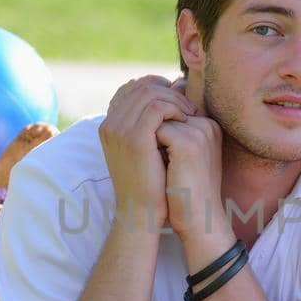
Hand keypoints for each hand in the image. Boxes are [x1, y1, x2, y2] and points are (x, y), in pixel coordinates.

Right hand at [100, 75, 194, 233]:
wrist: (142, 213)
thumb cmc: (150, 184)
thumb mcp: (146, 150)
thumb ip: (150, 125)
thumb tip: (172, 97)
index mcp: (110, 125)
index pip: (134, 88)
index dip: (160, 88)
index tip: (180, 101)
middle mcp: (110, 124)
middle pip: (142, 86)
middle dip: (170, 92)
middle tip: (189, 107)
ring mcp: (119, 129)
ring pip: (150, 93)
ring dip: (175, 100)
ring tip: (190, 114)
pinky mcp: (134, 138)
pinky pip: (157, 107)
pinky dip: (175, 109)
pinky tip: (186, 121)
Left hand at [155, 115, 227, 251]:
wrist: (197, 219)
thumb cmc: (187, 191)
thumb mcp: (184, 156)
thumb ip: (175, 134)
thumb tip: (149, 119)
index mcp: (209, 126)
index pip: (172, 110)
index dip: (158, 130)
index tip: (161, 154)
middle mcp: (207, 125)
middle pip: (164, 112)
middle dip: (153, 132)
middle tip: (157, 160)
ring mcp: (199, 133)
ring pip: (158, 120)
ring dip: (150, 139)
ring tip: (159, 164)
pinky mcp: (188, 144)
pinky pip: (155, 131)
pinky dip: (149, 147)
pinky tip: (157, 166)